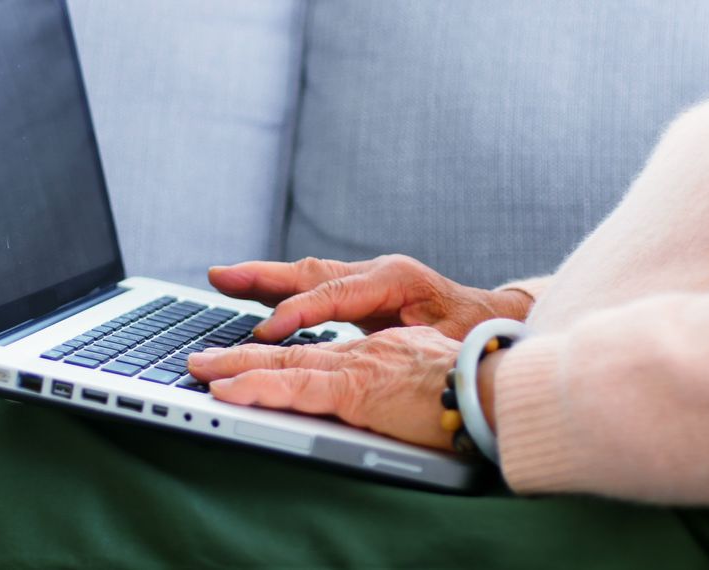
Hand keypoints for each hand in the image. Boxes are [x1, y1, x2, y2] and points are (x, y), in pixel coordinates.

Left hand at [188, 326, 460, 449]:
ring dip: (236, 366)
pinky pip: (297, 387)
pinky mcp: (357, 387)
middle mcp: (361, 347)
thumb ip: (401, 377)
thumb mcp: (430, 374)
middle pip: (290, 346)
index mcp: (378, 346)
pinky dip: (257, 388)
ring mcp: (357, 364)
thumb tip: (391, 391)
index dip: (279, 339)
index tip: (250, 345)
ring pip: (284, 362)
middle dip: (242, 349)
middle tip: (202, 353)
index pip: (318, 342)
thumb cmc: (476, 383)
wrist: (499, 384)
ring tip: (199, 369)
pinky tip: (227, 389)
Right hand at [208, 255, 532, 340]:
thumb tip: (386, 352)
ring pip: (307, 275)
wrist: (487, 319)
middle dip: (263, 277)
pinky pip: (314, 286)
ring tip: (221, 278)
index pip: (334, 293)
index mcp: (394, 278)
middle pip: (311, 272)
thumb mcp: (445, 342)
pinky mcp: (360, 289)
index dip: (298, 313)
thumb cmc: (470, 334)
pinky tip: (253, 294)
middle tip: (220, 277)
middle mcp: (376, 271)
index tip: (267, 333)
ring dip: (264, 279)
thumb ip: (412, 344)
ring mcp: (366, 277)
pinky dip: (281, 290)